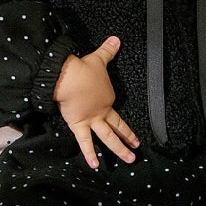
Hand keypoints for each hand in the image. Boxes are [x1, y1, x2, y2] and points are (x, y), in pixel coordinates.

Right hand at [53, 35, 139, 168]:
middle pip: (117, 127)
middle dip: (128, 138)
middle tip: (136, 149)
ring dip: (119, 149)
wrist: (68, 77)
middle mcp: (102, 111)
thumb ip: (108, 50)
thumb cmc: (83, 69)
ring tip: (129, 160)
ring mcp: (92, 120)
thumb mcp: (99, 58)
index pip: (115, 111)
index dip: (122, 120)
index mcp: (107, 98)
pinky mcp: (79, 125)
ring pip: (108, 138)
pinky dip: (90, 154)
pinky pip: (85, 142)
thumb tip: (116, 39)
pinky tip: (95, 166)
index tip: (127, 128)